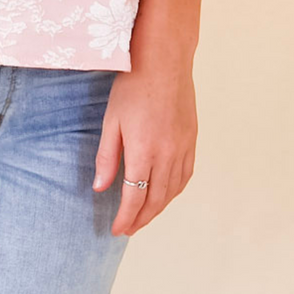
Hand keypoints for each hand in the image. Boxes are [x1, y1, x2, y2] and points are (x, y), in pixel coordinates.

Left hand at [92, 56, 197, 234]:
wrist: (164, 64)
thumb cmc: (131, 88)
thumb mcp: (111, 122)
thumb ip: (106, 157)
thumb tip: (100, 188)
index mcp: (144, 151)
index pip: (135, 197)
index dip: (126, 217)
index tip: (117, 230)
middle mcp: (168, 155)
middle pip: (156, 199)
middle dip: (141, 219)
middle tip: (128, 229)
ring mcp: (183, 149)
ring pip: (173, 191)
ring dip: (158, 209)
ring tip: (143, 217)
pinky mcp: (192, 141)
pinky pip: (185, 176)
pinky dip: (174, 192)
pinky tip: (164, 195)